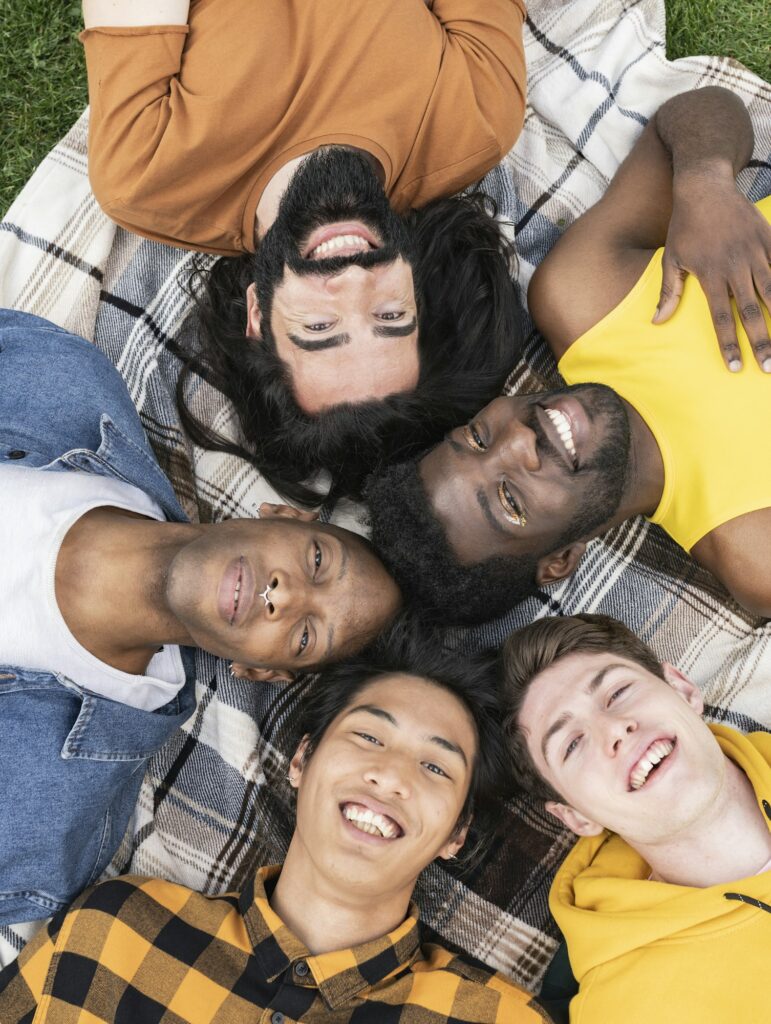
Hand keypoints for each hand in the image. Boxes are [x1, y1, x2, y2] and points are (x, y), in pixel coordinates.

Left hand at [653, 182, 770, 371]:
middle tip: (769, 367)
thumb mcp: (671, 258)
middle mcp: (735, 266)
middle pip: (750, 311)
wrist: (705, 187)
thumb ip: (669, 292)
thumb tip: (657, 321)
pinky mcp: (768, 238)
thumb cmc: (684, 227)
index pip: (720, 317)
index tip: (734, 366)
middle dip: (761, 341)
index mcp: (710, 275)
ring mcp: (755, 252)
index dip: (728, 343)